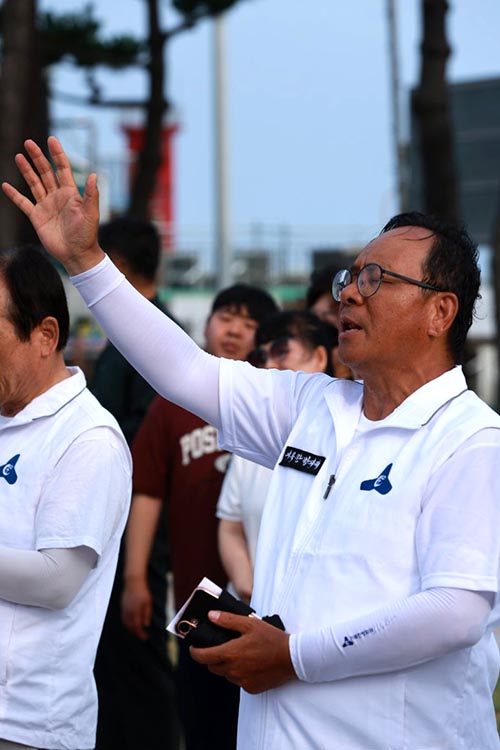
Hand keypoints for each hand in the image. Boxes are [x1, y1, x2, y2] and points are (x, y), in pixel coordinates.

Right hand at [2, 137, 103, 274]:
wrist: (76, 254)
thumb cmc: (87, 235)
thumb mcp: (91, 214)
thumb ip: (92, 194)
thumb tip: (94, 174)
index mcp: (71, 193)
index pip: (63, 169)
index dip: (57, 154)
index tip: (51, 139)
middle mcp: (57, 197)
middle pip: (46, 173)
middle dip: (37, 157)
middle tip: (28, 142)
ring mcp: (46, 206)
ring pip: (34, 184)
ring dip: (26, 171)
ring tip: (18, 156)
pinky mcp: (37, 217)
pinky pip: (23, 203)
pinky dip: (14, 195)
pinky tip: (6, 185)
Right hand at [121, 579, 152, 639]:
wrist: (133, 581)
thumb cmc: (143, 591)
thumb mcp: (148, 602)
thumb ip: (147, 614)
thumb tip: (146, 625)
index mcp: (136, 611)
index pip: (137, 627)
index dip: (140, 634)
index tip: (145, 638)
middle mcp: (128, 612)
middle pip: (130, 627)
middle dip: (135, 633)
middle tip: (141, 636)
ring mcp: (124, 609)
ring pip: (125, 623)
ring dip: (130, 629)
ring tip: (136, 631)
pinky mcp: (122, 606)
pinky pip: (123, 618)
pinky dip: (127, 623)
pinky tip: (131, 623)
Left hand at [190, 610, 295, 693]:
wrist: (292, 658)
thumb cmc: (271, 638)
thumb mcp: (250, 623)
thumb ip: (228, 620)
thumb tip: (211, 616)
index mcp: (230, 654)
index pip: (202, 657)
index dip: (194, 652)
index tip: (193, 647)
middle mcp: (233, 670)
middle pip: (212, 666)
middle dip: (212, 657)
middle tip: (220, 647)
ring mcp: (242, 681)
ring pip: (226, 674)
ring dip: (227, 665)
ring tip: (239, 653)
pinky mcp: (251, 688)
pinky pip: (238, 681)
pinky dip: (239, 673)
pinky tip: (250, 663)